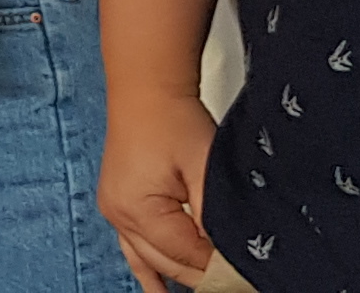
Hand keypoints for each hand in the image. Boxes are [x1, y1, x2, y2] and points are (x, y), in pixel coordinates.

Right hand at [98, 86, 220, 292]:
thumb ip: (213, 215)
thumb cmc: (171, 116)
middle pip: (167, 262)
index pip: (185, 254)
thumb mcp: (203, 168)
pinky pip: (133, 250)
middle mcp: (119, 215)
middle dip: (201, 274)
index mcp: (137, 209)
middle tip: (235, 282)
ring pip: (150, 260)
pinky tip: (158, 292)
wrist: (147, 87)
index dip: (217, 267)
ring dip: (178, 276)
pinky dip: (148, 271)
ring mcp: (115, 212)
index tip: (244, 275)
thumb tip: (227, 252)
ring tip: (206, 291)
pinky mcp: (118, 205)